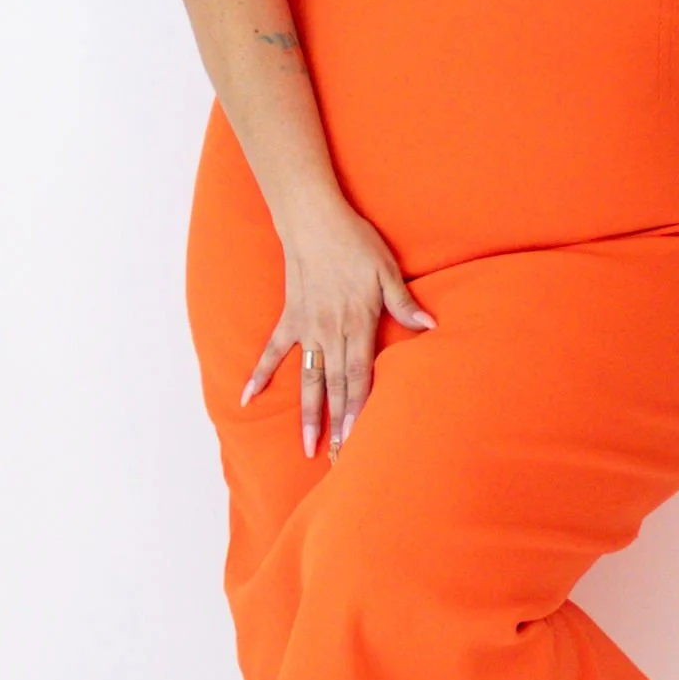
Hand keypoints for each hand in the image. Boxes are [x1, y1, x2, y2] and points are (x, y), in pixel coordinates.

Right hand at [240, 197, 433, 453]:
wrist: (314, 220)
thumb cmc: (356, 243)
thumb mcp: (388, 271)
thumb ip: (405, 303)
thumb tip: (431, 326)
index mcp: (357, 323)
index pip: (359, 376)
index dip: (357, 409)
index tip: (357, 439)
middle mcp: (330, 332)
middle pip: (334, 386)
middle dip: (337, 425)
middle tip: (336, 459)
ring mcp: (306, 327)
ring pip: (307, 379)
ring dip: (307, 414)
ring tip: (307, 447)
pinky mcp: (289, 318)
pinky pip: (272, 351)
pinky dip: (259, 374)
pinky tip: (247, 399)